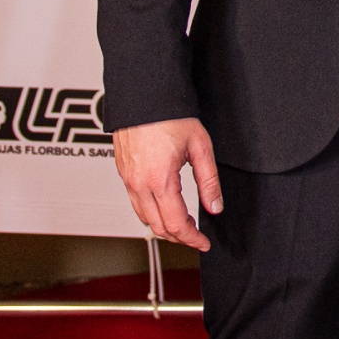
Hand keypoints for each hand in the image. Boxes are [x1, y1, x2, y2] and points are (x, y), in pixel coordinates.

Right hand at [113, 116, 223, 251]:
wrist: (143, 96)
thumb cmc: (170, 115)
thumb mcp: (200, 146)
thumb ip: (208, 180)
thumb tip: (215, 206)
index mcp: (160, 180)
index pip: (176, 224)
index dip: (192, 239)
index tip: (203, 243)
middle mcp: (139, 184)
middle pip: (158, 227)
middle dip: (179, 237)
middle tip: (196, 236)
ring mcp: (128, 180)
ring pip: (144, 218)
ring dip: (163, 227)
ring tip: (183, 224)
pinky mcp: (123, 173)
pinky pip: (135, 203)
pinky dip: (150, 213)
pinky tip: (164, 207)